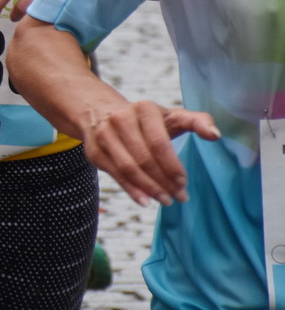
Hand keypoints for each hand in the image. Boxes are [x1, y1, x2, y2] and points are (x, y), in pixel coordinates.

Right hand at [83, 99, 218, 205]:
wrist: (101, 112)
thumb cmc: (145, 119)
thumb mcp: (171, 116)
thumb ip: (197, 121)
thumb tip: (215, 135)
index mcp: (143, 108)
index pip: (159, 143)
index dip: (172, 166)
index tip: (184, 182)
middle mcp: (120, 119)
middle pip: (144, 158)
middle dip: (164, 182)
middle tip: (180, 197)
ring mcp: (104, 135)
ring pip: (128, 168)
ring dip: (149, 189)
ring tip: (166, 201)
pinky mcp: (94, 151)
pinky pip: (114, 174)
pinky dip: (131, 190)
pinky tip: (145, 201)